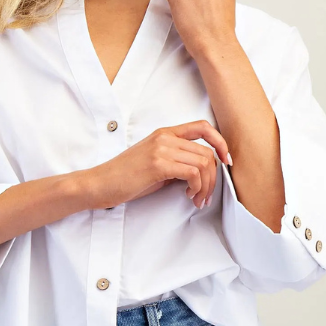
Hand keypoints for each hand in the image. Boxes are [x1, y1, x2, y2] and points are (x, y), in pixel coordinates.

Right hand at [87, 120, 231, 209]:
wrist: (100, 184)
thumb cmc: (125, 177)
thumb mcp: (155, 163)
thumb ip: (177, 160)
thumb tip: (201, 171)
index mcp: (165, 133)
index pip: (203, 127)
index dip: (220, 142)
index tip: (226, 160)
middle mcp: (165, 137)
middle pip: (208, 152)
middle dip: (213, 178)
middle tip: (205, 195)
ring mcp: (161, 149)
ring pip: (204, 163)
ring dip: (206, 186)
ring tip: (197, 198)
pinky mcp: (158, 164)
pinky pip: (193, 173)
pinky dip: (197, 187)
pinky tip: (188, 195)